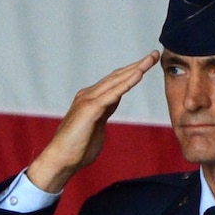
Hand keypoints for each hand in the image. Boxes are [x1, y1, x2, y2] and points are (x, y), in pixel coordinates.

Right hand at [23, 52, 159, 195]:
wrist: (60, 160)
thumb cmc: (76, 150)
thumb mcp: (96, 126)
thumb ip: (104, 113)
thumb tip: (112, 105)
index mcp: (90, 100)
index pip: (114, 82)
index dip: (131, 72)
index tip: (147, 64)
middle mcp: (88, 95)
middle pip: (117, 76)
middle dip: (137, 65)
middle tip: (155, 54)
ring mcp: (88, 100)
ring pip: (117, 80)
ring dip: (136, 68)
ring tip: (152, 57)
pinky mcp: (90, 108)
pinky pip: (114, 92)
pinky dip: (127, 82)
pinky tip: (140, 73)